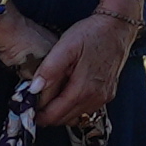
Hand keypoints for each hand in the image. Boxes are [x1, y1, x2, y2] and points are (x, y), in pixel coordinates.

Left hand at [25, 0, 134, 128]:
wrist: (118, 26)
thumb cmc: (91, 34)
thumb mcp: (66, 46)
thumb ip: (49, 69)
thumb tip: (34, 90)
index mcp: (83, 89)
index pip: (54, 115)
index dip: (38, 115)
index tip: (27, 107)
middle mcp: (95, 98)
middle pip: (64, 119)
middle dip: (48, 114)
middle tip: (35, 101)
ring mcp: (104, 97)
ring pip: (76, 116)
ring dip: (61, 110)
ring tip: (50, 95)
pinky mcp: (109, 93)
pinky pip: (86, 109)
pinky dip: (73, 106)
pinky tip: (67, 91)